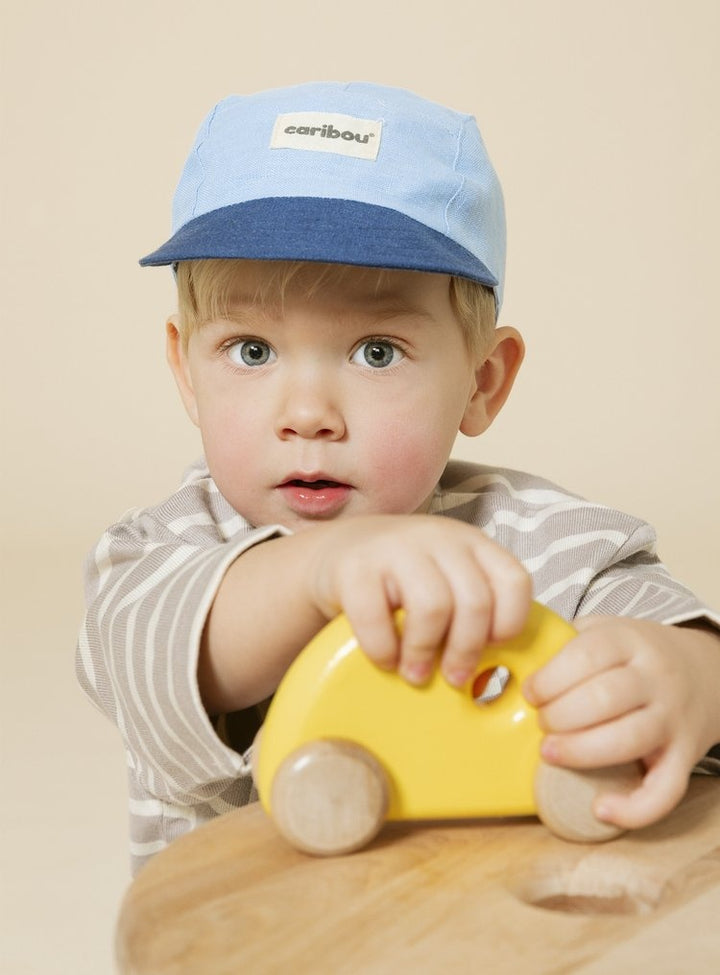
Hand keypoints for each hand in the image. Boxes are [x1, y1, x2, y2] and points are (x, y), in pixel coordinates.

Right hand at [309, 514, 531, 687]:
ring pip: (432, 607)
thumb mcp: (446, 578)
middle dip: (467, 650)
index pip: (513, 581)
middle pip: (474, 601)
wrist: (336, 550)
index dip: (510, 622)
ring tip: (416, 674)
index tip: (492, 648)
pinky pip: (377, 617)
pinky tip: (385, 659)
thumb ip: (472, 607)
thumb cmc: (401, 578)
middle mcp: (438, 538)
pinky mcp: (355, 567)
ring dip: (426, 653)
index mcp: (471, 543)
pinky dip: (383, 649)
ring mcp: (395, 548)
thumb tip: (499, 672)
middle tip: (455, 678)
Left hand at [523, 617, 719, 829]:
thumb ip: (565, 641)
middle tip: (540, 724)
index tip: (530, 693)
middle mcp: (656, 678)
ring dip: (581, 752)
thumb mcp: (607, 631)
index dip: (550, 678)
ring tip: (550, 753)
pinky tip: (600, 809)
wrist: (708, 671)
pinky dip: (634, 808)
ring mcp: (673, 718)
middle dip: (560, 715)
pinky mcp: (686, 756)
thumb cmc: (638, 656)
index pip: (588, 655)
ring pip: (629, 739)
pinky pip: (666, 790)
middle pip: (604, 698)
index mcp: (630, 641)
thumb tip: (504, 658)